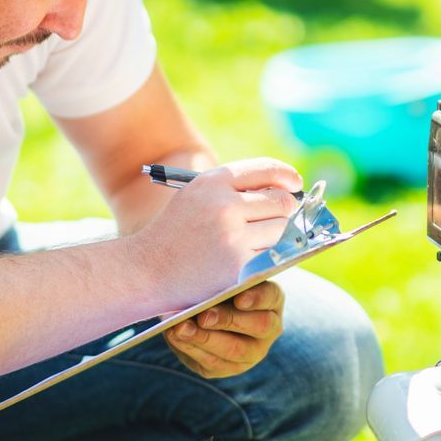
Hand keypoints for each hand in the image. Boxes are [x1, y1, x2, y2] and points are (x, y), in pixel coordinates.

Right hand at [129, 158, 301, 308]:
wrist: (146, 270)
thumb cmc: (175, 233)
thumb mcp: (196, 195)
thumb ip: (234, 187)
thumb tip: (286, 188)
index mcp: (213, 181)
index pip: (266, 169)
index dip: (286, 176)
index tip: (295, 183)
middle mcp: (225, 205)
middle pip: (281, 202)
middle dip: (285, 209)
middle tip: (278, 217)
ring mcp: (233, 237)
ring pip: (281, 230)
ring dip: (278, 235)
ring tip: (257, 240)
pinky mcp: (239, 267)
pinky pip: (272, 256)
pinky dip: (268, 257)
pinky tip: (252, 258)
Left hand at [165, 281, 284, 378]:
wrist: (205, 313)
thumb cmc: (216, 287)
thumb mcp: (222, 277)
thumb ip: (220, 275)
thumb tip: (201, 279)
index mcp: (272, 300)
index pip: (271, 296)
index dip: (257, 298)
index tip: (238, 298)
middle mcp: (269, 328)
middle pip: (258, 326)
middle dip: (228, 320)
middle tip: (203, 316)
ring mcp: (252, 352)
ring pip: (233, 350)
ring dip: (204, 338)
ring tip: (181, 328)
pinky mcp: (229, 367)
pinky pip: (213, 363)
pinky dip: (191, 348)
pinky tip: (174, 336)